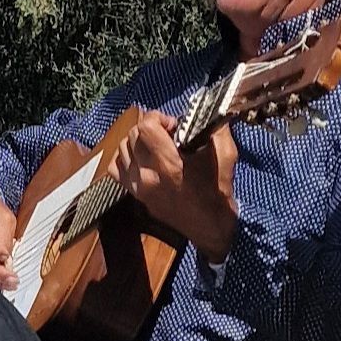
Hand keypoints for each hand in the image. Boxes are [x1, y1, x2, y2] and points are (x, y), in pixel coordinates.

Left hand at [106, 113, 235, 260]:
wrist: (210, 229)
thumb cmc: (218, 193)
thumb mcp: (225, 156)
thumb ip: (215, 129)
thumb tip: (205, 111)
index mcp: (169, 165)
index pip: (145, 127)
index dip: (159, 118)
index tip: (173, 126)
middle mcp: (148, 176)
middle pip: (132, 135)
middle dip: (149, 128)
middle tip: (167, 135)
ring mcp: (138, 187)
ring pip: (122, 148)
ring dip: (137, 141)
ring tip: (155, 146)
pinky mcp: (135, 195)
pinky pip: (115, 168)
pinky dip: (124, 158)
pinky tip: (141, 158)